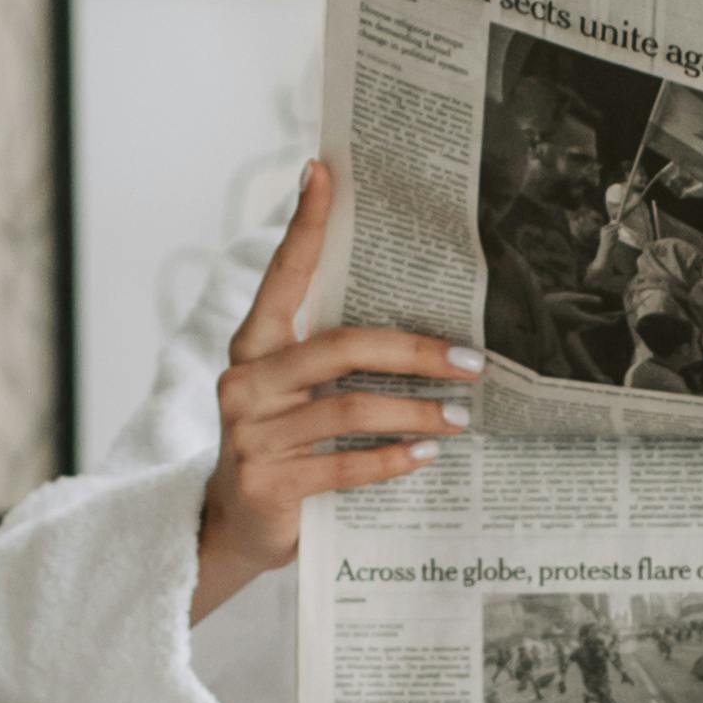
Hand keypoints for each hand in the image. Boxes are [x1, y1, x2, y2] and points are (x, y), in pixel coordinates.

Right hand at [191, 161, 482, 621]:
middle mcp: (245, 382)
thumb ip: (330, 362)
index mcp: (253, 347)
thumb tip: (416, 328)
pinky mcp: (269, 482)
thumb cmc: (281, 450)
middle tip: (470, 362)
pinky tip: (427, 455)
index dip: (303, 226)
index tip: (324, 173)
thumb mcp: (295, 397)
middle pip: (340, 347)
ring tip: (460, 416)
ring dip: (415, 413)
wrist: (233, 529)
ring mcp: (253, 434)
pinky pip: (346, 464)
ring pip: (350, 410)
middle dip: (413, 351)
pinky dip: (392, 459)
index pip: (281, 277)